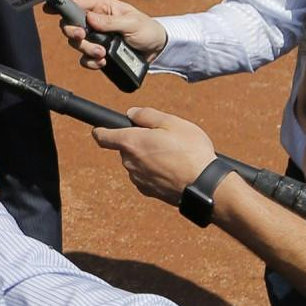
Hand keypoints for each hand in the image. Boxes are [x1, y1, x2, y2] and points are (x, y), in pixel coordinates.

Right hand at [57, 0, 161, 69]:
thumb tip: (90, 19)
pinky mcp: (98, 53)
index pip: (77, 3)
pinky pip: (85, 59)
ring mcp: (95, 37)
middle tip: (83, 37)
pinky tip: (102, 63)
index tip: (48, 9)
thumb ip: (111, 22)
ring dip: (87, 50)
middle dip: (74, 34)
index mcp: (102, 6)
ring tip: (103, 54)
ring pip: (77, 44)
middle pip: (71, 26)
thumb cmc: (147, 29)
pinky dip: (91, 63)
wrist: (157, 48)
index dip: (61, 6)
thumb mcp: (133, 23)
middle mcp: (95, 20)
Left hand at [89, 107, 217, 206]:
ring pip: (136, 162)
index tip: (101, 127)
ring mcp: (138, 179)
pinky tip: (173, 169)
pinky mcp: (148, 191)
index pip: (102, 136)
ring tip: (172, 155)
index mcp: (131, 143)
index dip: (100, 129)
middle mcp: (129, 163)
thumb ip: (147, 115)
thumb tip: (131, 113)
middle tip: (162, 138)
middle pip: (125, 147)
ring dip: (147, 156)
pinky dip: (154, 170)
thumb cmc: (191, 152)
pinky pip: (145, 175)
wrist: (205, 186)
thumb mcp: (172, 123)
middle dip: (138, 141)